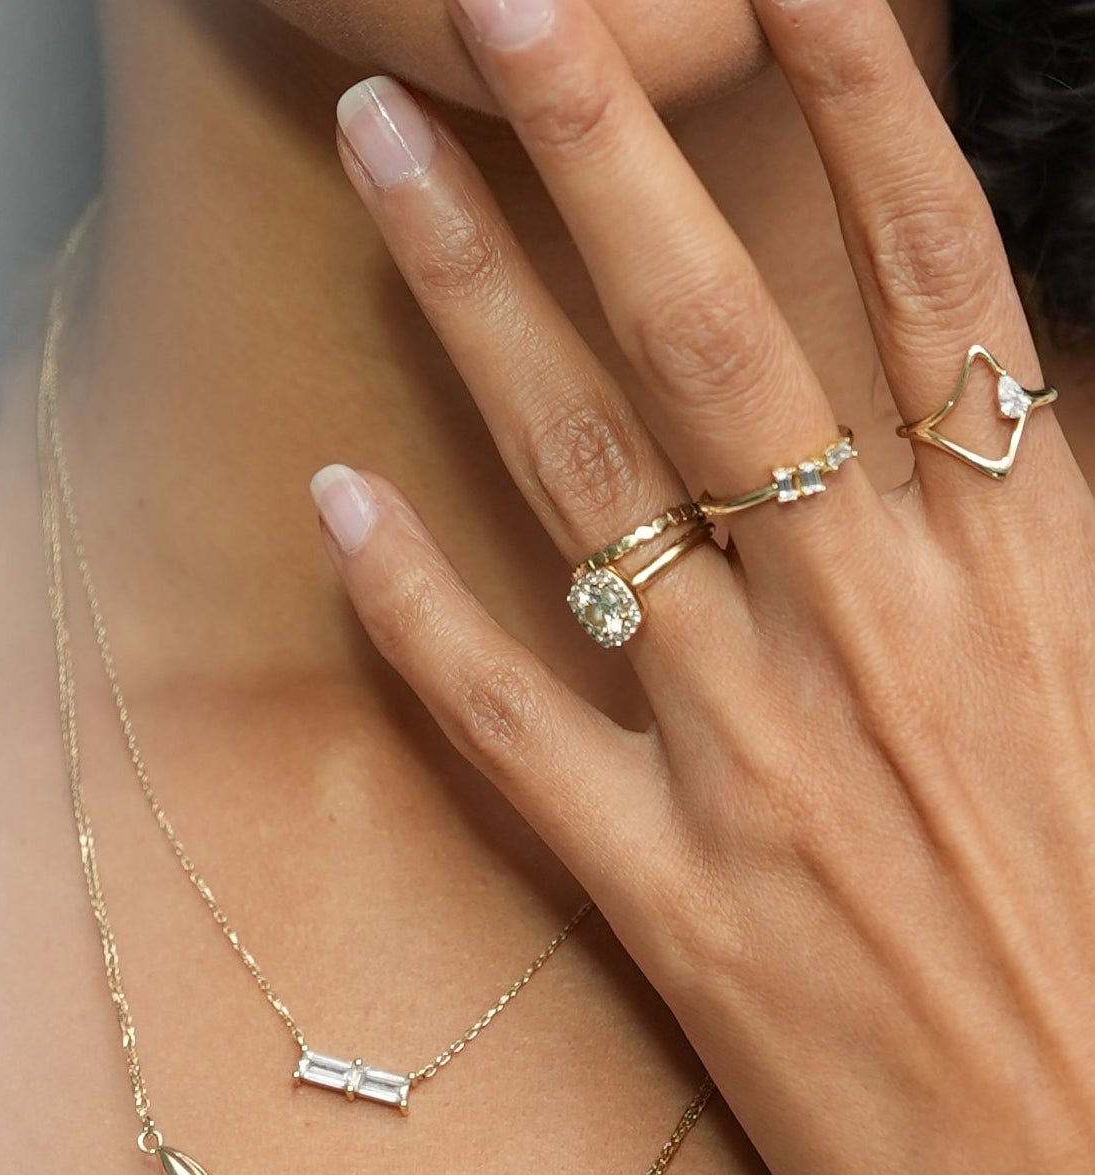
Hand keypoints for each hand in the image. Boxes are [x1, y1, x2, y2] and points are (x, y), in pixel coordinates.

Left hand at [315, 1, 1094, 1174]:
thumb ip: (1067, 539)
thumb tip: (1016, 389)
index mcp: (1031, 576)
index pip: (930, 286)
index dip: (854, 107)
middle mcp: (882, 639)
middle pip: (721, 341)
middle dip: (603, 146)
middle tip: (490, 7)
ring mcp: (759, 768)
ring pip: (592, 492)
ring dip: (478, 308)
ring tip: (383, 159)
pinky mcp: (675, 905)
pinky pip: (515, 732)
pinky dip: (417, 615)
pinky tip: (332, 501)